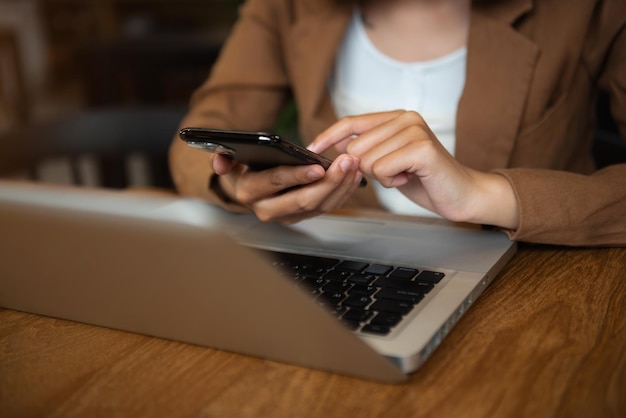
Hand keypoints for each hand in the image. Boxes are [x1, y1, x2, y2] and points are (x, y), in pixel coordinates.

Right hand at [212, 153, 363, 222]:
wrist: (246, 188)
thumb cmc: (242, 169)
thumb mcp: (227, 161)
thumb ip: (221, 158)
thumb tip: (218, 161)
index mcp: (250, 192)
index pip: (276, 183)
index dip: (297, 176)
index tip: (318, 167)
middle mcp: (268, 209)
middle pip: (304, 199)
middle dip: (329, 181)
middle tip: (346, 162)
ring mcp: (288, 215)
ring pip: (320, 205)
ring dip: (341, 186)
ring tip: (353, 165)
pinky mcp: (303, 216)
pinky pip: (327, 206)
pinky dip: (343, 191)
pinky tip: (354, 176)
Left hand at [308, 110, 518, 229]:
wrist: (461, 194)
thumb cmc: (424, 180)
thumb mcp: (389, 162)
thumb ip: (368, 150)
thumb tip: (337, 145)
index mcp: (396, 117)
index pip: (352, 122)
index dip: (328, 136)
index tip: (310, 149)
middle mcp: (405, 118)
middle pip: (354, 148)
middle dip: (367, 170)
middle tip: (395, 172)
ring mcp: (414, 130)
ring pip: (366, 161)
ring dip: (382, 177)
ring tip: (405, 174)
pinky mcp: (421, 148)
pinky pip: (382, 170)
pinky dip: (392, 181)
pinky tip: (410, 178)